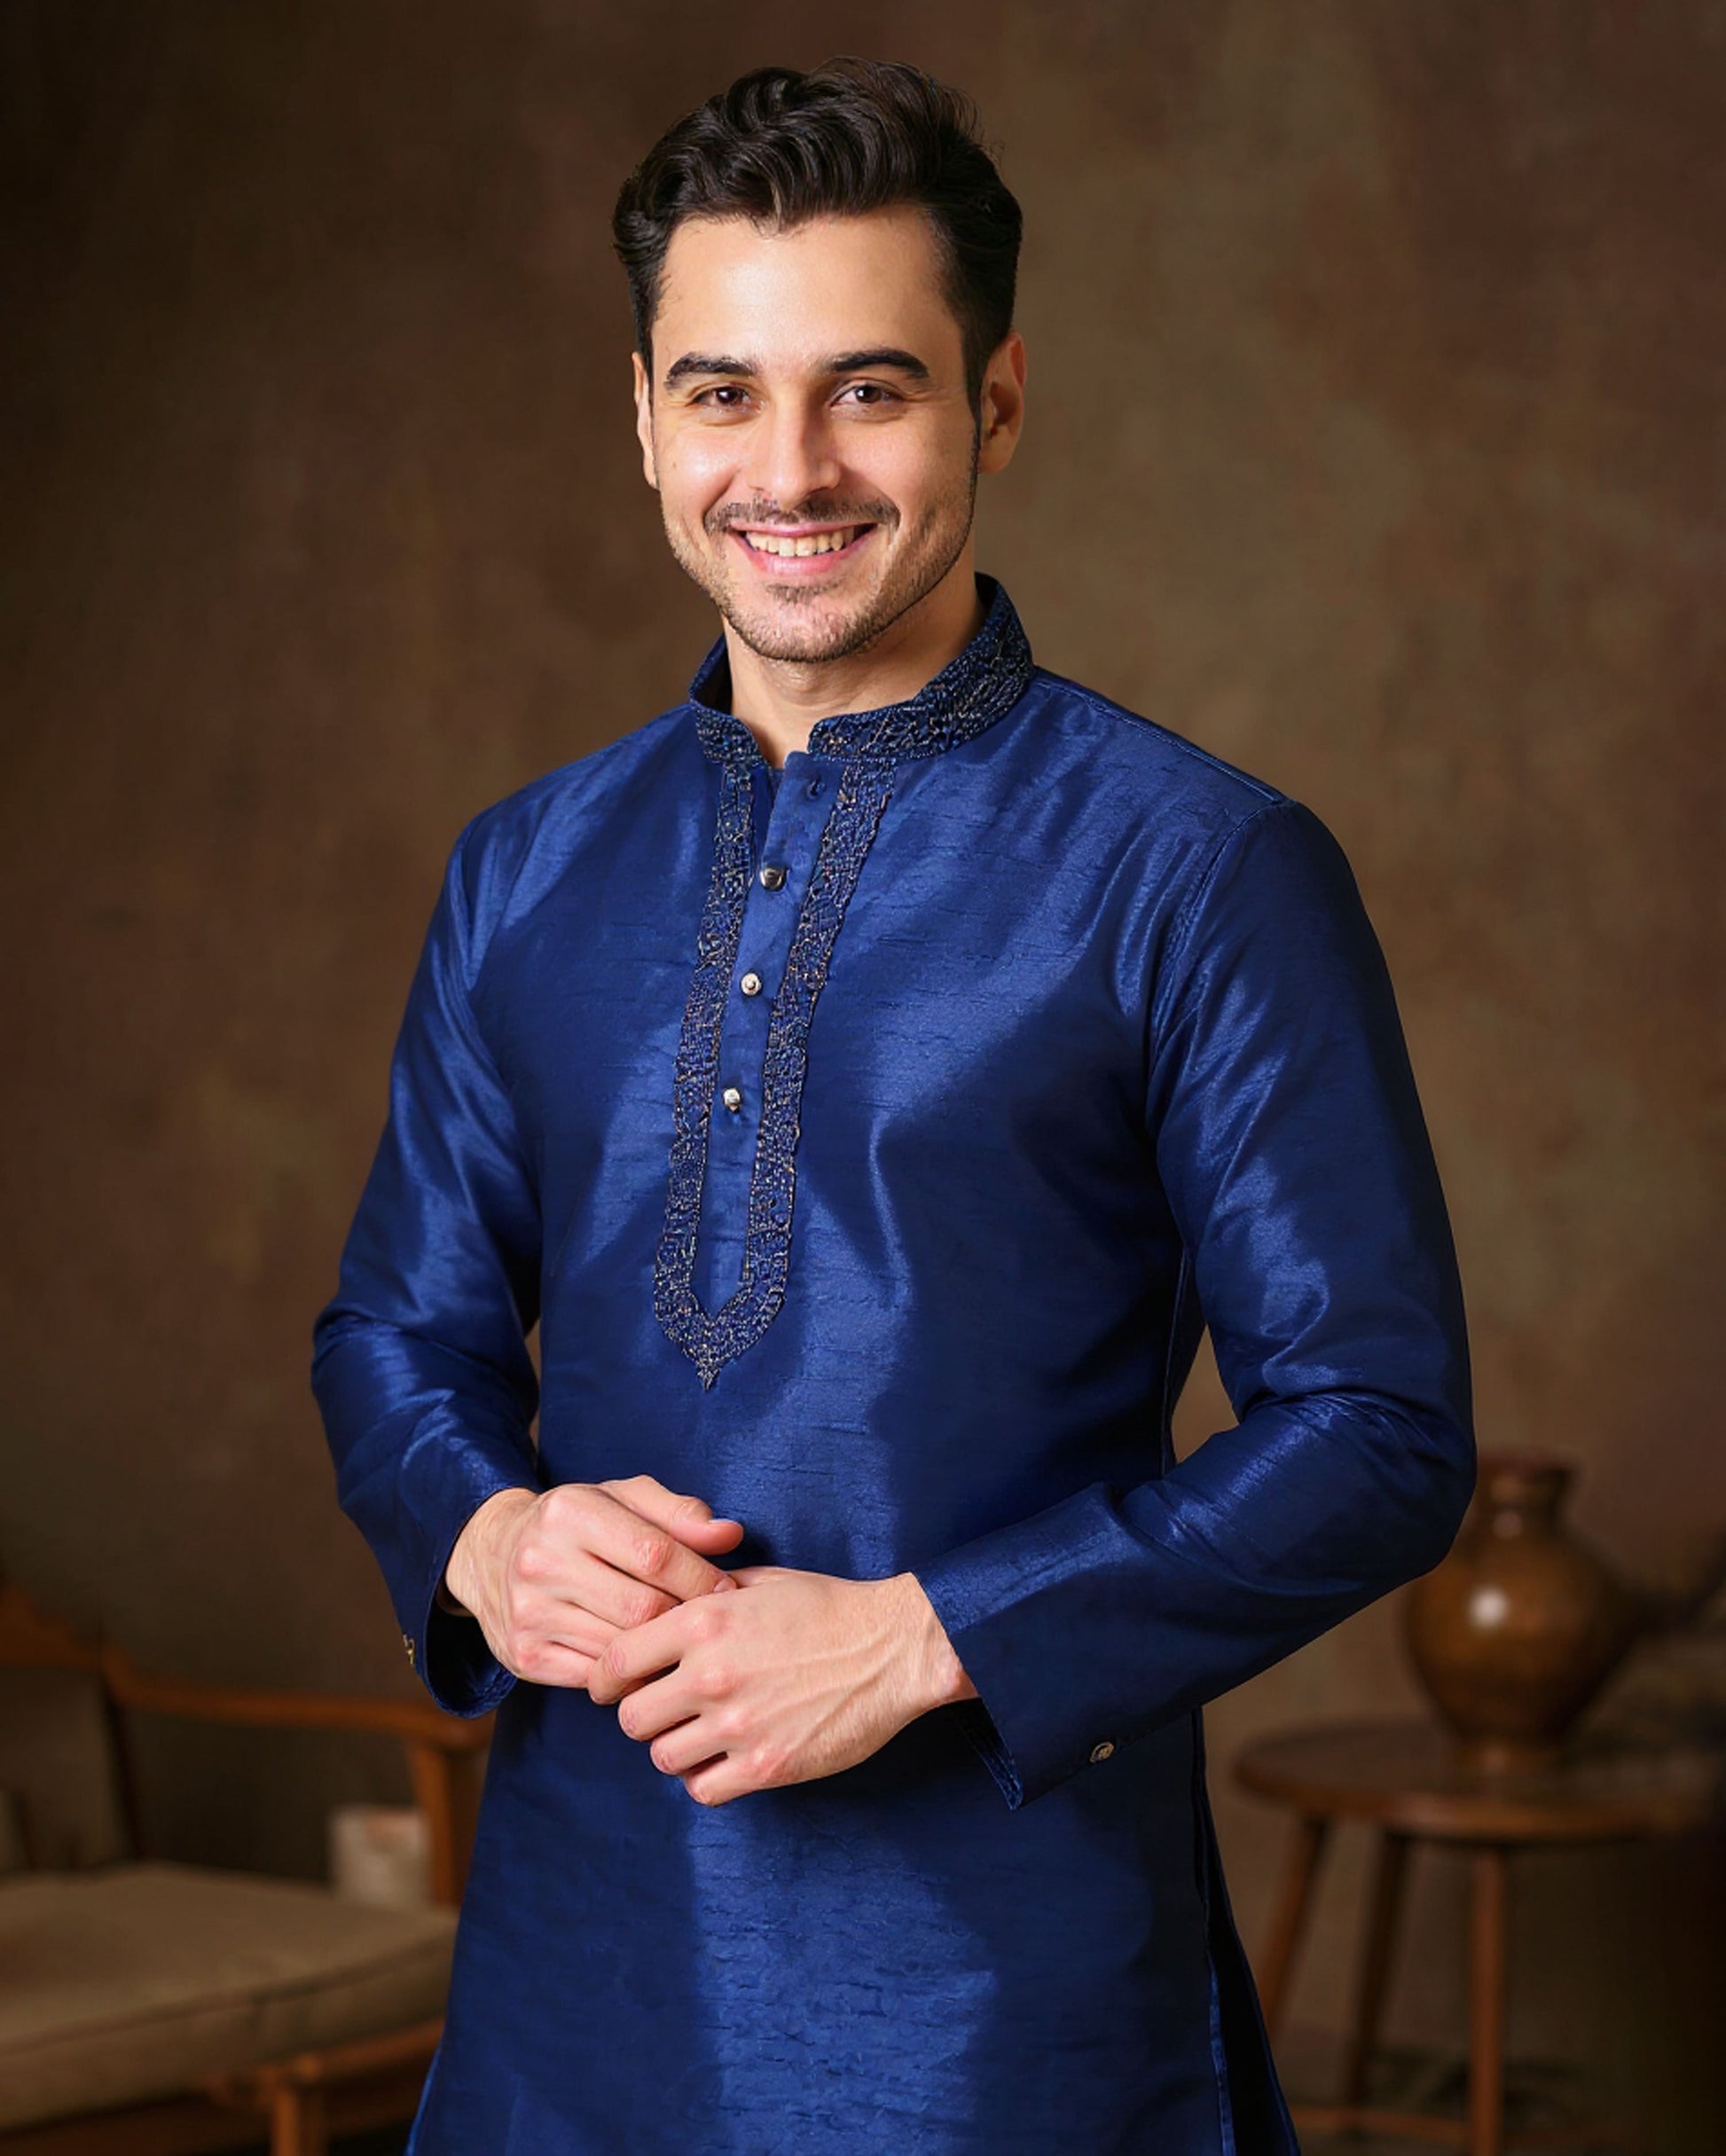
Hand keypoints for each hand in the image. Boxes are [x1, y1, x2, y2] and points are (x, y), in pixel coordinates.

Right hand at [440, 1477, 743, 1690]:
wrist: (491, 1554)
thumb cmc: (576, 1523)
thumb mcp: (622, 1499)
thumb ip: (678, 1514)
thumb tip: (730, 1535)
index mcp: (570, 1512)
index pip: (656, 1554)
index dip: (701, 1577)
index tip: (727, 1589)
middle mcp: (541, 1562)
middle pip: (641, 1607)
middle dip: (686, 1617)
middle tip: (711, 1623)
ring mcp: (528, 1613)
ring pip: (621, 1647)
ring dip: (660, 1650)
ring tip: (683, 1642)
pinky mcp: (522, 1656)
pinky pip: (594, 1677)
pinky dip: (627, 1674)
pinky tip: (644, 1661)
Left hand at [587, 1564, 976, 1805]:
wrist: (893, 1648)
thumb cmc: (828, 1608)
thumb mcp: (759, 1582)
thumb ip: (703, 1595)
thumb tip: (661, 1606)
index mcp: (704, 1620)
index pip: (615, 1660)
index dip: (605, 1678)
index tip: (611, 1687)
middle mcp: (711, 1674)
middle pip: (631, 1718)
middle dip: (643, 1715)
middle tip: (665, 1711)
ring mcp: (738, 1725)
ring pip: (663, 1758)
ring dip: (676, 1749)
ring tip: (702, 1734)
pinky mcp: (766, 1766)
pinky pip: (703, 1789)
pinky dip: (707, 1778)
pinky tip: (727, 1759)